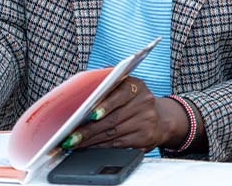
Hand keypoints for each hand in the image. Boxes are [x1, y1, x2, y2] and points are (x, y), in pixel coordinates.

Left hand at [61, 77, 186, 151]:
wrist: (160, 118)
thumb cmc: (133, 100)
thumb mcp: (125, 87)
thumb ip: (107, 84)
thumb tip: (81, 90)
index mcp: (136, 86)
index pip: (120, 94)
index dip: (105, 105)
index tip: (91, 114)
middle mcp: (144, 102)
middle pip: (112, 119)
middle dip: (88, 130)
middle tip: (70, 137)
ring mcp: (146, 122)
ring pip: (113, 134)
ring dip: (91, 141)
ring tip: (74, 144)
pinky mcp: (145, 139)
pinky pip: (118, 145)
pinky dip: (101, 147)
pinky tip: (89, 147)